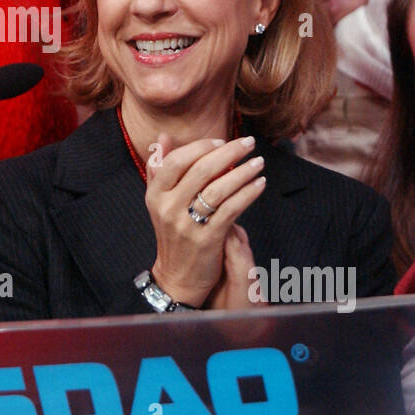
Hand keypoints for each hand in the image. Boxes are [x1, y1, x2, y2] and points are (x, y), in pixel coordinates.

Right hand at [146, 132, 266, 307]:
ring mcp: (187, 224)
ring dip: (242, 172)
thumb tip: (163, 138)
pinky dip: (247, 194)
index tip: (221, 140)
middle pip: (200, 170)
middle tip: (248, 143)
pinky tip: (259, 185)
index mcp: (155, 194)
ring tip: (258, 163)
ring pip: (218, 189)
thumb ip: (160, 169)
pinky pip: (231, 210)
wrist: (177, 276)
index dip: (200, 147)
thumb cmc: (173, 233)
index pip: (176, 160)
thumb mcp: (160, 201)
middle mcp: (167, 207)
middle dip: (228, 153)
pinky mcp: (207, 239)